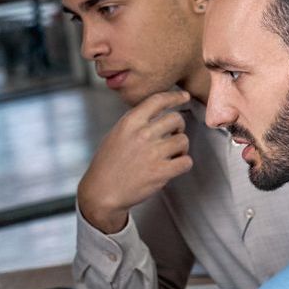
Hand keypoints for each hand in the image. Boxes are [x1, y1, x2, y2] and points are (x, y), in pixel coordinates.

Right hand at [78, 90, 193, 232]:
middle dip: (179, 127)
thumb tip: (157, 114)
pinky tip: (174, 166)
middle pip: (176, 119)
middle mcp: (143, 134)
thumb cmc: (107, 164)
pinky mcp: (161, 172)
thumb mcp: (116, 134)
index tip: (184, 96)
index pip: (158, 100)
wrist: (102, 192)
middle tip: (173, 136)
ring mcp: (153, 153)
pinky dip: (183, 163)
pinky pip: (186, 161)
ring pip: (183, 140)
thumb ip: (136, 122)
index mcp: (130, 122)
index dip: (175, 97)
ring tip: (171, 154)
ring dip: (181, 148)